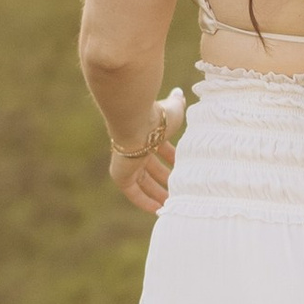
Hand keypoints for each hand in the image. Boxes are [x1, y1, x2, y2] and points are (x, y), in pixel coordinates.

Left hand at [108, 91, 184, 215]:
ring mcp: (127, 162)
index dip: (171, 157)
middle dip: (165, 179)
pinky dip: (146, 202)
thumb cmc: (157, 115)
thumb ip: (176, 103)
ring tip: (173, 204)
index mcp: (147, 133)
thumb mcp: (173, 110)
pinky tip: (159, 210)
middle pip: (151, 168)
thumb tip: (179, 93)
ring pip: (144, 182)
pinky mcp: (121, 175)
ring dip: (158, 194)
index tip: (182, 167)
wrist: (134, 120)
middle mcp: (136, 148)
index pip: (159, 148)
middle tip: (178, 191)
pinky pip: (134, 193)